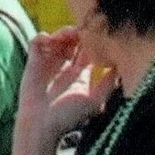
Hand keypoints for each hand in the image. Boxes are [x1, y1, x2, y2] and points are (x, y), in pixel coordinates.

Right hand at [15, 27, 105, 150]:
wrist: (42, 124)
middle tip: (84, 29)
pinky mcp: (34, 61)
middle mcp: (66, 66)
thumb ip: (108, 83)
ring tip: (69, 33)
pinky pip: (37, 42)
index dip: (93, 41)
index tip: (98, 34)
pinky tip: (49, 40)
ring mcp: (50, 62)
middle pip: (73, 41)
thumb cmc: (69, 116)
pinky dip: (42, 37)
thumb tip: (121, 65)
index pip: (88, 50)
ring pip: (57, 38)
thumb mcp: (95, 100)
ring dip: (63, 32)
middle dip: (79, 33)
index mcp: (81, 74)